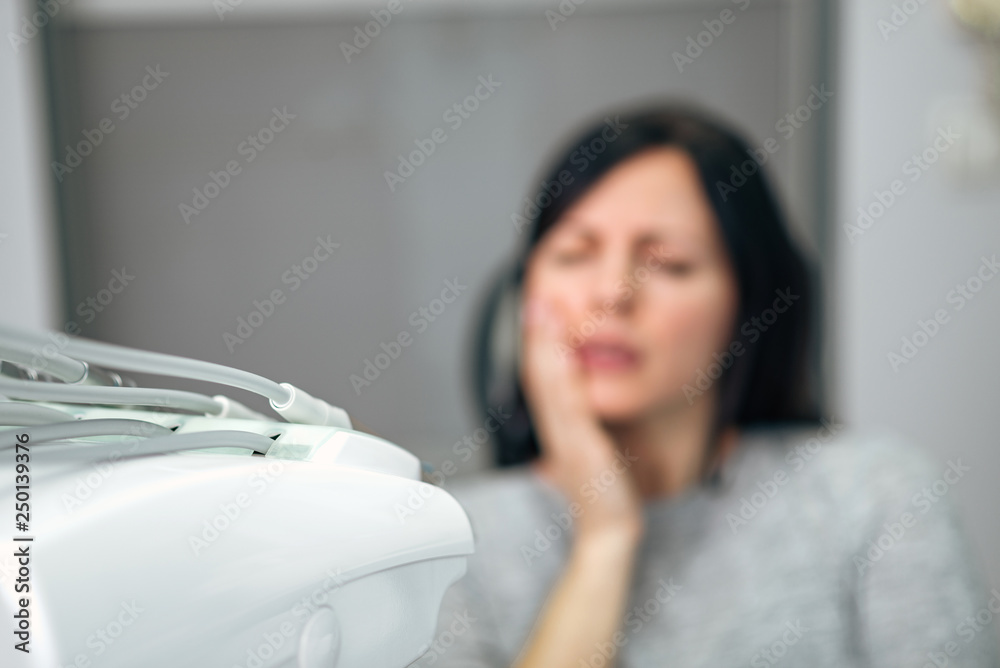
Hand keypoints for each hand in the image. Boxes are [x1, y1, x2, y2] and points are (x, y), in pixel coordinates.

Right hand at [519, 295, 644, 544]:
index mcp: (559, 430)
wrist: (610, 530)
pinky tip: (562, 355)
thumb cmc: (604, 497)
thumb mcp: (588, 460)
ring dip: (544, 348)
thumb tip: (561, 444)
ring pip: (550, 386)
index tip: (538, 314)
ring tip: (543, 314)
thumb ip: (576, 444)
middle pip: (539, 377)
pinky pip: (570, 408)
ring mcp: (567, 439)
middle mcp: (557, 431)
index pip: (543, 382)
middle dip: (536, 337)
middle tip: (533, 302)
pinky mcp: (582, 449)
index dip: (538, 347)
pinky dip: (562, 379)